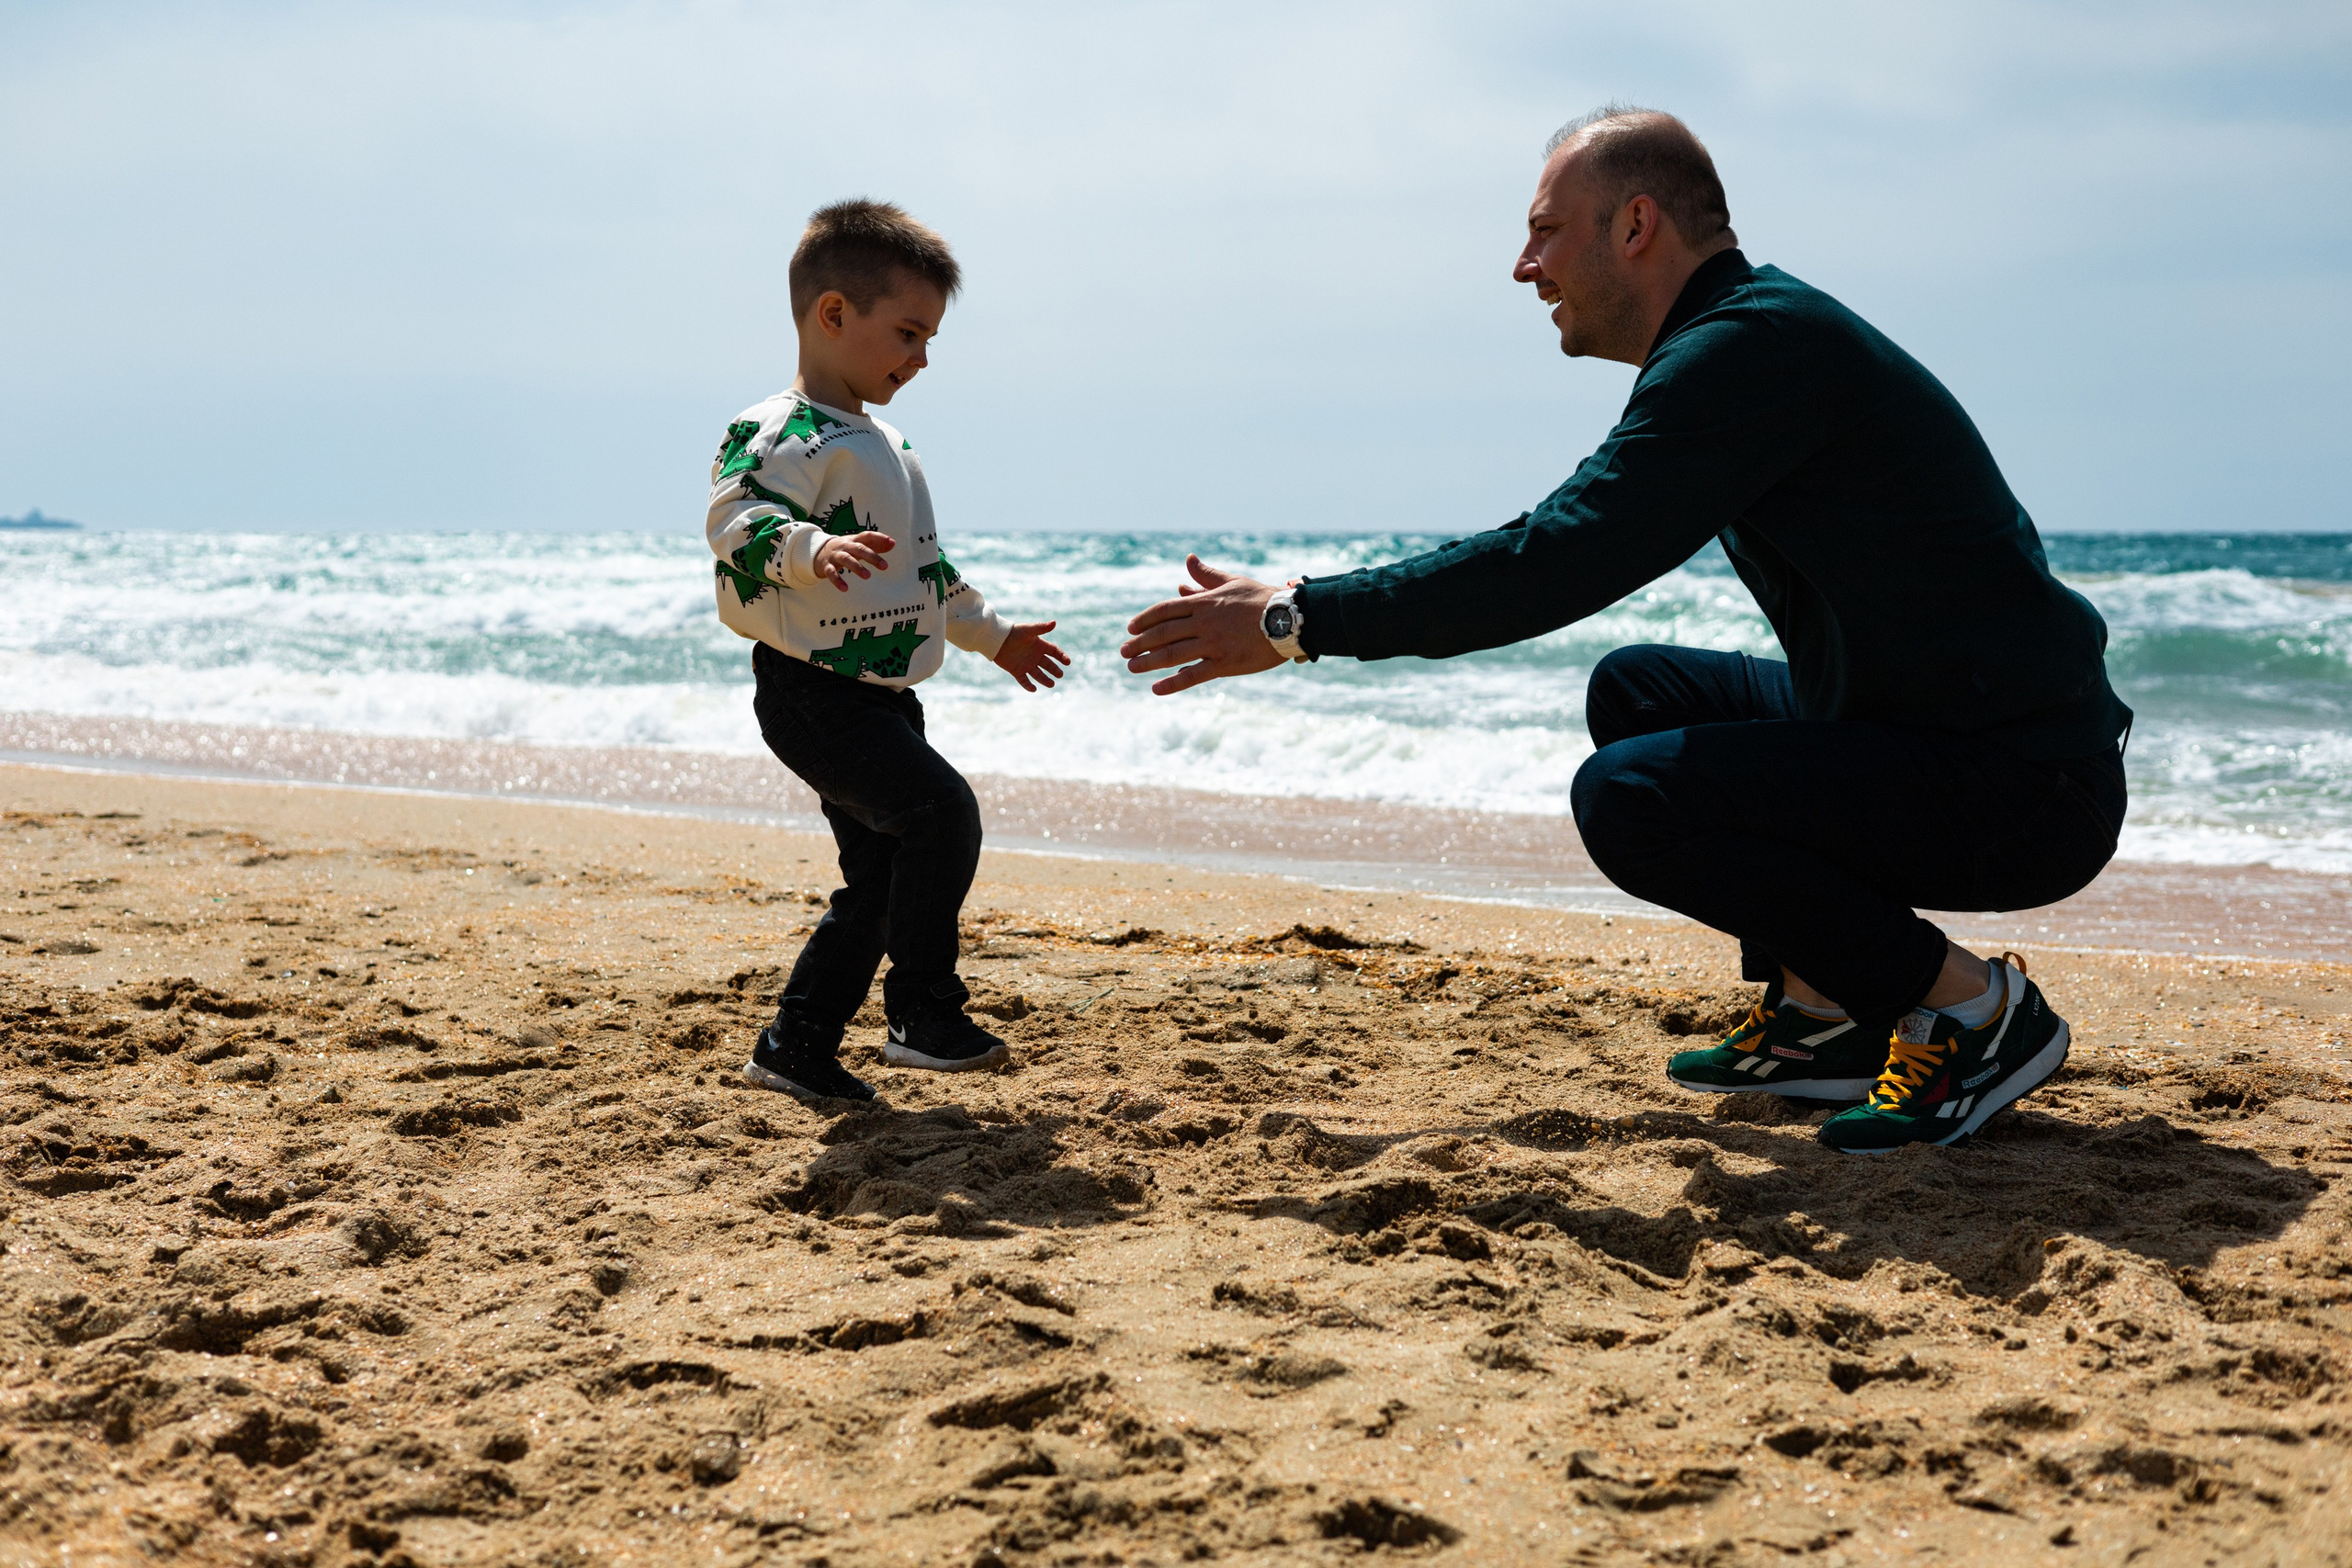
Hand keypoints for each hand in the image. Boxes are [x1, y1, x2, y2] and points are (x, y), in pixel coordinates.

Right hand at [813, 530, 893, 591]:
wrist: (819, 551)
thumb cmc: (846, 549)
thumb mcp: (859, 545)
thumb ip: (876, 544)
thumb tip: (893, 543)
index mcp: (854, 540)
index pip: (867, 536)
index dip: (879, 537)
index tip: (891, 543)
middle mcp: (845, 546)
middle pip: (859, 549)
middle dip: (872, 557)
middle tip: (885, 566)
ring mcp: (835, 555)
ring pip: (846, 559)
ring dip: (857, 567)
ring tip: (867, 576)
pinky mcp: (827, 566)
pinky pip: (831, 573)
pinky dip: (837, 580)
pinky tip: (845, 589)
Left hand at [993, 621, 1070, 691]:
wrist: (997, 639)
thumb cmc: (1013, 632)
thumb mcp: (1028, 630)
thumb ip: (1041, 628)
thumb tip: (1054, 623)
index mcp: (1040, 646)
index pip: (1054, 652)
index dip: (1061, 656)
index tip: (1067, 662)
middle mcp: (1035, 656)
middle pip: (1048, 665)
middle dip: (1055, 670)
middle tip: (1060, 675)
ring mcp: (1026, 664)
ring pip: (1038, 674)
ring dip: (1045, 680)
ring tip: (1051, 684)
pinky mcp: (1017, 671)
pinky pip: (1024, 680)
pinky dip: (1028, 685)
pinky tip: (1033, 689)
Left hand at [1120, 555, 1284, 694]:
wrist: (1289, 619)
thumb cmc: (1261, 599)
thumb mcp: (1232, 582)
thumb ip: (1206, 575)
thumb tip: (1188, 561)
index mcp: (1204, 602)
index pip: (1165, 610)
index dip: (1145, 619)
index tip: (1130, 628)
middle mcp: (1203, 623)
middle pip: (1163, 633)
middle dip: (1140, 643)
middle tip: (1123, 651)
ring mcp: (1213, 644)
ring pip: (1172, 654)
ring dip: (1148, 662)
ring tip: (1132, 667)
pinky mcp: (1225, 664)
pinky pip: (1193, 675)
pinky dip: (1172, 683)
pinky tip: (1156, 688)